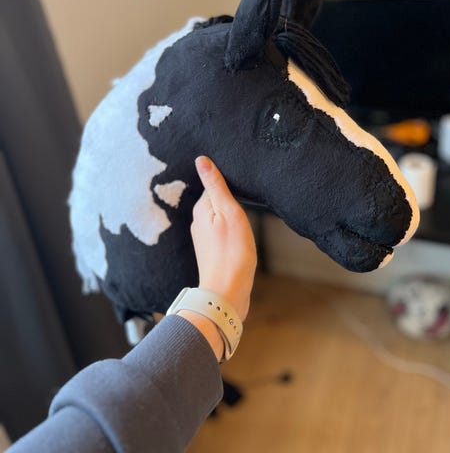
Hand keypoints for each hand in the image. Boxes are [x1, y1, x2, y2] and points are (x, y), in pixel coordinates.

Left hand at [191, 156, 256, 321]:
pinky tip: (241, 231)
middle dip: (227, 195)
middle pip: (214, 200)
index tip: (240, 176)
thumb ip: (216, 186)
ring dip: (229, 212)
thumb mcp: (228, 212)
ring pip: (219, 216)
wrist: (227, 294)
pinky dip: (231, 227)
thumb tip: (201, 160)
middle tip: (245, 190)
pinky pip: (222, 231)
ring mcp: (205, 238)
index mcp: (201, 209)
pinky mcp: (213, 251)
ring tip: (244, 211)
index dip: (226, 179)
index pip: (212, 184)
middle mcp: (199, 222)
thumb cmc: (232, 253)